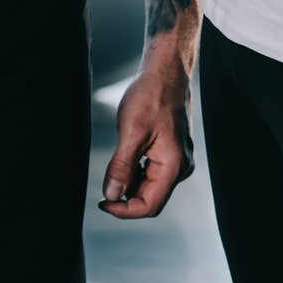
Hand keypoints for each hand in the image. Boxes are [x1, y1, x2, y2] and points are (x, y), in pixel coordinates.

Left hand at [100, 53, 194, 218]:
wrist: (166, 73)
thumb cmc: (151, 97)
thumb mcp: (131, 132)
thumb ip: (122, 167)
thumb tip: (112, 195)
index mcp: (174, 166)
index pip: (150, 206)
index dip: (124, 210)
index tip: (102, 202)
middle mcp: (181, 168)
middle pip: (150, 198)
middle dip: (125, 197)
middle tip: (103, 186)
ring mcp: (178, 161)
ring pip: (150, 187)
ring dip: (130, 183)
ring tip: (114, 163)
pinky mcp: (172, 153)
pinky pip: (153, 173)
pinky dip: (136, 172)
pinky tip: (126, 157)